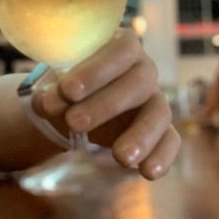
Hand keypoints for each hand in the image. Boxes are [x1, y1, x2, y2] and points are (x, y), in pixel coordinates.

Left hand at [29, 28, 181, 179]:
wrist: (72, 108)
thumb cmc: (66, 87)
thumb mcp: (54, 85)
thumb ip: (50, 92)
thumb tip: (48, 102)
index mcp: (120, 45)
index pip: (119, 50)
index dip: (96, 70)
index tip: (68, 90)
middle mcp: (144, 69)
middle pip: (138, 82)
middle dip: (105, 104)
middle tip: (73, 122)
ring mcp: (154, 99)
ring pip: (159, 113)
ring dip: (141, 135)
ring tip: (119, 157)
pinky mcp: (161, 129)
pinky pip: (170, 140)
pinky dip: (163, 156)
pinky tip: (147, 172)